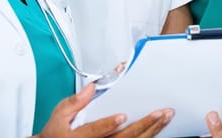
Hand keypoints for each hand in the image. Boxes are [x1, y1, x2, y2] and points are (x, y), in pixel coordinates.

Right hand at [34, 83, 173, 137]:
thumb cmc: (57, 134)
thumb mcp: (58, 116)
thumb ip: (73, 102)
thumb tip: (90, 88)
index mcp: (79, 137)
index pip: (96, 131)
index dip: (109, 124)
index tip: (123, 116)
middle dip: (144, 125)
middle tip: (159, 113)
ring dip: (151, 131)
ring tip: (164, 118)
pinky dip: (147, 137)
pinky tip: (157, 129)